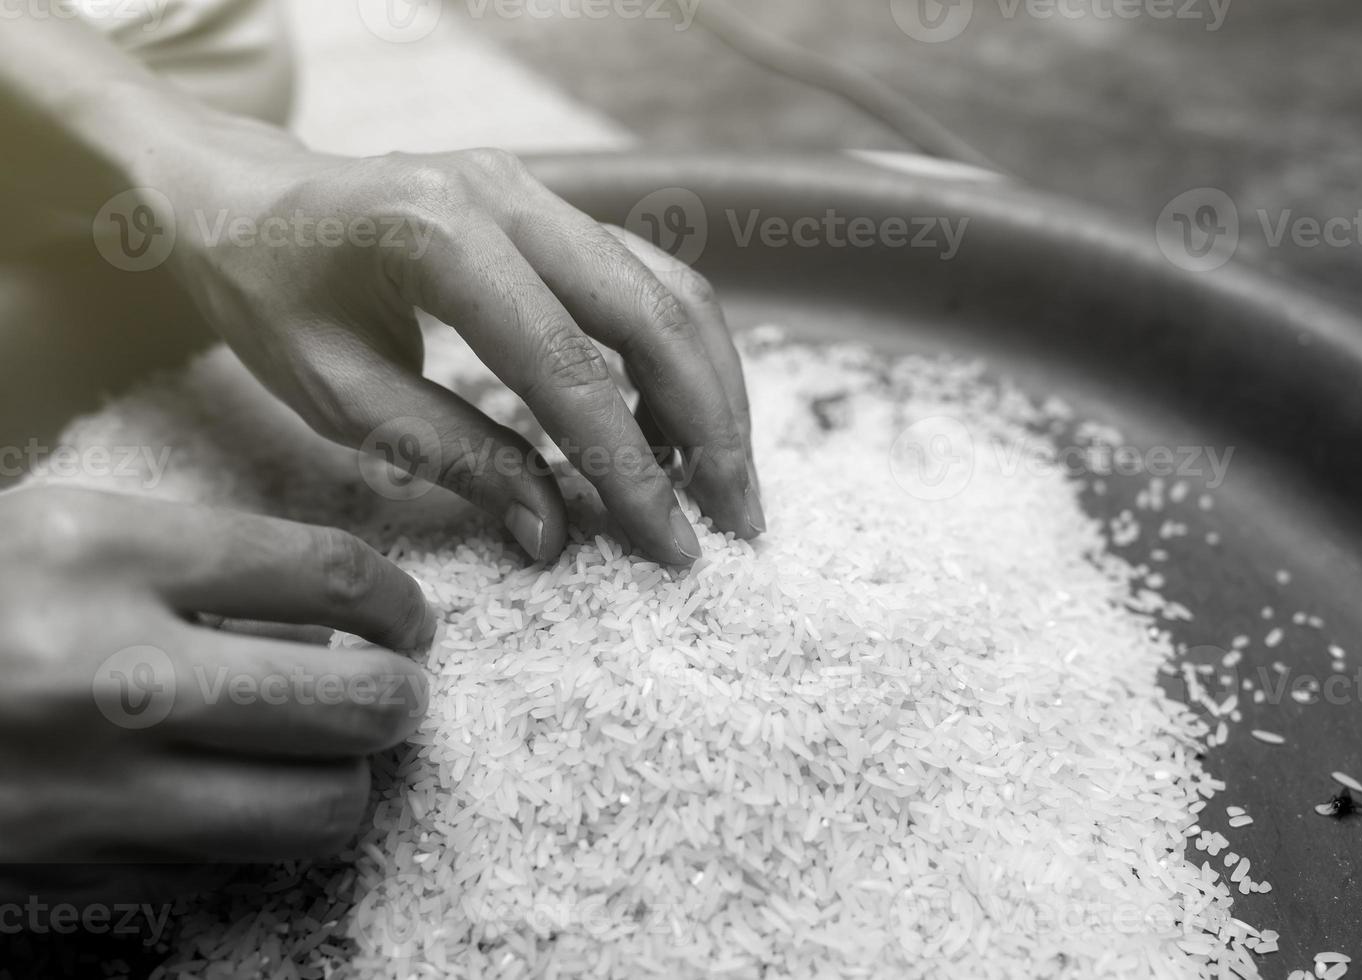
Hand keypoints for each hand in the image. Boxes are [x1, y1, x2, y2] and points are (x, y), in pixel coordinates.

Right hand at [0, 487, 433, 901]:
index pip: (333, 576)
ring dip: (348, 780)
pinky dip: (261, 836)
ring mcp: (91, 786)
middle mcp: (110, 672)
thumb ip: (198, 567)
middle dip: (399, 699)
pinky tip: (240, 797)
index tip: (409, 623)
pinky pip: (232, 866)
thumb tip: (337, 618)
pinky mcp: (73, 871)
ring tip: (331, 754)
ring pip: (318, 809)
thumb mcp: (62, 534)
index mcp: (106, 553)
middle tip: (391, 691)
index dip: (399, 605)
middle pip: (355, 702)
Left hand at [159, 134, 762, 565]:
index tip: (673, 545)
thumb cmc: (270, 295)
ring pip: (670, 287)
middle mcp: (508, 195)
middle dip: (710, 427)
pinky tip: (680, 424)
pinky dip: (680, 355)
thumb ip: (455, 457)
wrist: (244, 199)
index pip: (569, 367)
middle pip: (652, 313)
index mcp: (437, 235)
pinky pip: (648, 277)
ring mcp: (540, 192)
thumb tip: (558, 531)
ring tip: (721, 480)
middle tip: (738, 518)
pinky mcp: (556, 208)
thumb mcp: (338, 395)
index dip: (632, 467)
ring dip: (712, 389)